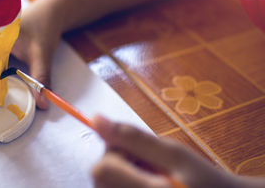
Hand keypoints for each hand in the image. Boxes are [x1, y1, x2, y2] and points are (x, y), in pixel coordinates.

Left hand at [91, 115, 261, 187]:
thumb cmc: (204, 179)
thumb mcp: (173, 153)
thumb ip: (132, 137)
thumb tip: (95, 118)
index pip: (102, 169)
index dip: (115, 152)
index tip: (141, 151)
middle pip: (100, 177)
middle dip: (118, 162)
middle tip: (150, 164)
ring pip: (105, 184)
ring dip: (122, 173)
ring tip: (152, 175)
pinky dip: (125, 182)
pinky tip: (147, 183)